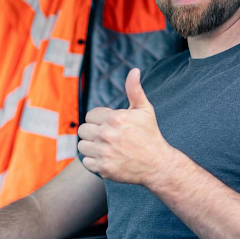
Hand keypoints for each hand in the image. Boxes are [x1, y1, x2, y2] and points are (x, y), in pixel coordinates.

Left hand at [77, 68, 172, 185]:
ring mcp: (104, 152)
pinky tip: (106, 158)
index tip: (110, 125)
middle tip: (107, 137)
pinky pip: (86, 162)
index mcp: (114, 118)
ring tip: (105, 148)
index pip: (90, 116)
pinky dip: (93, 161)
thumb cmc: (150, 135)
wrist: (157, 164)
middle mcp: (106, 135)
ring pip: (82, 146)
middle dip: (93, 132)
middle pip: (83, 130)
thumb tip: (134, 70)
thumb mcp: (144, 110)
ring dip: (91, 147)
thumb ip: (134, 89)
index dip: (99, 120)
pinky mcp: (103, 168)